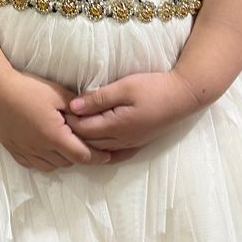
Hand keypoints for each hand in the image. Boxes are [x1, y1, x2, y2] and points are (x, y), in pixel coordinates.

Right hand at [0, 69, 92, 172]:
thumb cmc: (28, 89)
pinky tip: (46, 149)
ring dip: (63, 159)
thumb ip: (78, 109)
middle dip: (80, 156)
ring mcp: (26, 151)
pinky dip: (45, 160)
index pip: (83, 156)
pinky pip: (34, 164)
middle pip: (69, 163)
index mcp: (55, 137)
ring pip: (52, 166)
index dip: (98, 157)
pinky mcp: (14, 150)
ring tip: (65, 145)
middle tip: (86, 143)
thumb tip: (93, 116)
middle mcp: (41, 149)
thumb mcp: (58, 94)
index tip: (107, 154)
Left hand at [64, 72, 205, 164]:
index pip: (83, 129)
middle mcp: (122, 140)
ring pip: (100, 149)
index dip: (68, 122)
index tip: (57, 110)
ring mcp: (130, 143)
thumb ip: (98, 98)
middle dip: (72, 133)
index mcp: (116, 126)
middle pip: (89, 142)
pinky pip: (114, 154)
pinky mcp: (138, 142)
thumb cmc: (154, 87)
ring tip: (72, 131)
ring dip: (85, 142)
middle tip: (59, 121)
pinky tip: (94, 148)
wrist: (184, 97)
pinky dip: (101, 152)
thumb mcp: (125, 87)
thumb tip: (73, 106)